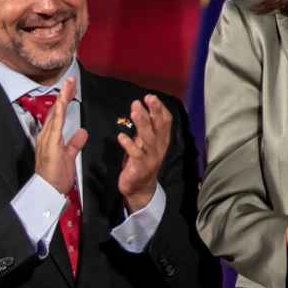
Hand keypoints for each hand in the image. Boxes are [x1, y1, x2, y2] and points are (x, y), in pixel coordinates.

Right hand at [35, 76, 87, 194]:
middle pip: (55, 110)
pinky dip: (58, 113)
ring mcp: (47, 139)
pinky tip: (61, 103)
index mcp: (51, 138)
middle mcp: (46, 135)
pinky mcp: (50, 145)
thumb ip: (75, 143)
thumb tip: (82, 132)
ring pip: (55, 114)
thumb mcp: (69, 156)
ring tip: (67, 85)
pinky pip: (55, 125)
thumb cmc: (56, 176)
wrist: (48, 190)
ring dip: (61, 99)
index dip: (64, 101)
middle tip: (70, 79)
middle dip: (63, 95)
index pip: (58, 115)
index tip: (70, 89)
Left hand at [117, 95, 170, 212]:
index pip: (166, 122)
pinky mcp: (140, 167)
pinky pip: (135, 154)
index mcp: (161, 141)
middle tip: (148, 98)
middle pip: (159, 127)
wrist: (140, 189)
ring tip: (135, 110)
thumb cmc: (140, 162)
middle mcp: (159, 148)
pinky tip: (121, 136)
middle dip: (154, 111)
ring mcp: (151, 158)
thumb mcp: (144, 143)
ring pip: (148, 138)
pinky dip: (128, 144)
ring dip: (142, 123)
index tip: (151, 97)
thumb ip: (144, 128)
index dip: (160, 109)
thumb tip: (139, 108)